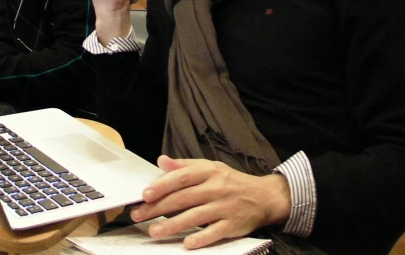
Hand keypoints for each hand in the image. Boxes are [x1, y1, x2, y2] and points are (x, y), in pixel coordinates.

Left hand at [130, 155, 290, 248]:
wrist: (264, 196)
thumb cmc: (231, 181)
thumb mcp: (210, 167)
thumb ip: (184, 165)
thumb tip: (162, 161)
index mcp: (208, 172)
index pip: (181, 178)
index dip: (162, 186)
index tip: (145, 195)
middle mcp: (216, 188)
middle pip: (183, 198)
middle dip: (158, 208)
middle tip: (139, 215)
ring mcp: (225, 207)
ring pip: (195, 216)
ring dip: (173, 225)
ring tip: (154, 231)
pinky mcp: (233, 225)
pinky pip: (214, 232)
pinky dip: (201, 238)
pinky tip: (187, 243)